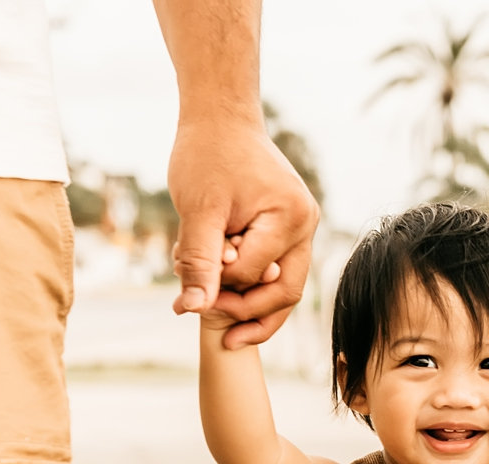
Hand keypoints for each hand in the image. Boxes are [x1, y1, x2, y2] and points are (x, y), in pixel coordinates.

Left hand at [168, 117, 318, 348]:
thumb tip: (193, 310)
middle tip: (208, 320)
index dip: (219, 284)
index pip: (256, 274)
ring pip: (285, 286)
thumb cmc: (207, 154)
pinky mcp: (290, 227)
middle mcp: (306, 225)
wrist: (220, 117)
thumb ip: (199, 261)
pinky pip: (277, 268)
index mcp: (289, 218)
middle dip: (245, 311)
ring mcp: (302, 228)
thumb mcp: (197, 210)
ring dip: (249, 302)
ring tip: (215, 312)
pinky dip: (251, 281)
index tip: (182, 277)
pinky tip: (223, 288)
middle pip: (285, 293)